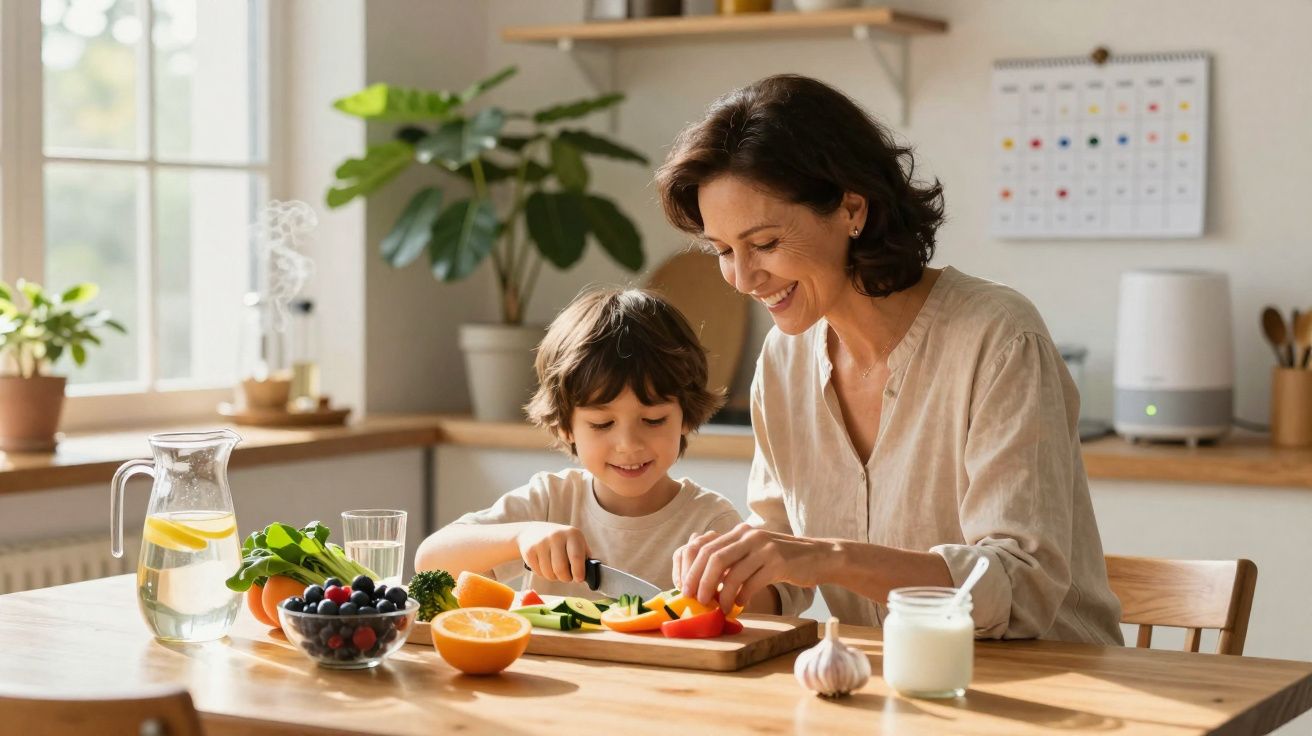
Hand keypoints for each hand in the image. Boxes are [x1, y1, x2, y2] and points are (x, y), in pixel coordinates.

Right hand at [516, 522, 589, 583]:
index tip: (579, 579)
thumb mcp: (575, 543)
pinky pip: (538, 573)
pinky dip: (543, 574)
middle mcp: (556, 536)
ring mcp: (541, 542)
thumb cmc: (562, 542)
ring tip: (555, 569)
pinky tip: (544, 565)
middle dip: (565, 578)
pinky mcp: (529, 550)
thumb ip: (585, 557)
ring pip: (549, 573)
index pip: (576, 557)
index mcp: (572, 534)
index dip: (578, 572)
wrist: (533, 532)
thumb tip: (593, 573)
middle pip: (561, 569)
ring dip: (554, 577)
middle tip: (567, 576)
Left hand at [673, 523, 827, 611]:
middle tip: (697, 600)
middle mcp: (749, 536)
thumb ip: (732, 561)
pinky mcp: (779, 563)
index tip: (685, 589)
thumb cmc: (782, 560)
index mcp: (739, 533)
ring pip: (732, 573)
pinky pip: (753, 582)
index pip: (705, 547)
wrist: (818, 556)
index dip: (691, 569)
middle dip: (701, 582)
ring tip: (720, 607)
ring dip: (722, 595)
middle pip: (713, 558)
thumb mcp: (754, 553)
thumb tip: (703, 583)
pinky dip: (743, 597)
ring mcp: (764, 548)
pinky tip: (741, 604)